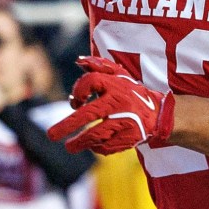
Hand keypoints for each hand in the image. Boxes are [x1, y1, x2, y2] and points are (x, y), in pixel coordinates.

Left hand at [46, 55, 173, 154]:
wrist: (158, 114)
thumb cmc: (131, 93)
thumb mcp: (119, 75)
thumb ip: (99, 66)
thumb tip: (78, 61)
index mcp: (115, 85)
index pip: (90, 82)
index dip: (78, 90)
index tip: (75, 102)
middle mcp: (119, 102)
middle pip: (90, 114)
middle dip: (68, 125)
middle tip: (51, 135)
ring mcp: (125, 122)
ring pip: (97, 134)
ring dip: (79, 142)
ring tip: (68, 147)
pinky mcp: (129, 138)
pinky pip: (107, 145)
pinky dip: (97, 147)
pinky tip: (92, 146)